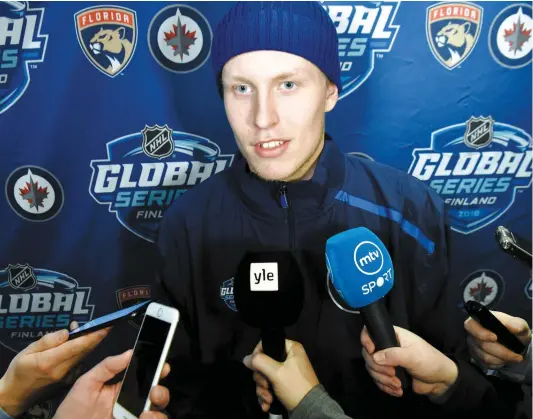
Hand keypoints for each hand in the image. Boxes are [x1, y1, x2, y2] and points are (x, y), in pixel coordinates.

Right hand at [0, 323, 108, 416]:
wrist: (18, 394)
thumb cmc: (20, 370)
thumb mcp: (26, 351)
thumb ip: (47, 341)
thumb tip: (66, 332)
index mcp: (49, 361)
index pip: (76, 346)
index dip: (93, 336)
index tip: (106, 326)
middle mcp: (61, 369)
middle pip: (84, 350)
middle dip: (97, 336)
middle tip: (108, 324)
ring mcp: (67, 376)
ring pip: (84, 355)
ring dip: (92, 342)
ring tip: (99, 328)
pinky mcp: (69, 379)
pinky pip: (81, 361)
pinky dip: (85, 350)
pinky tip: (87, 341)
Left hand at [54, 350, 170, 418]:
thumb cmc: (73, 408)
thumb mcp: (87, 382)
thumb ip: (107, 366)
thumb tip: (129, 352)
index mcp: (124, 387)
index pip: (146, 377)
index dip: (158, 370)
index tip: (163, 366)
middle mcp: (132, 403)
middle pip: (157, 396)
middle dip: (161, 392)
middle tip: (154, 392)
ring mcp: (133, 417)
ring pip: (158, 414)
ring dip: (158, 412)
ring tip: (145, 413)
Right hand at [243, 340, 318, 412]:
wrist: (309, 410)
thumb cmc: (295, 386)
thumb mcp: (277, 373)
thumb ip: (260, 362)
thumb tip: (245, 359)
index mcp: (291, 348)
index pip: (267, 344)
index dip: (258, 355)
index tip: (255, 367)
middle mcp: (288, 357)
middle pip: (264, 362)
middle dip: (261, 378)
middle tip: (266, 386)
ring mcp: (286, 372)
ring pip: (265, 375)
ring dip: (263, 389)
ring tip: (268, 399)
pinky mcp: (284, 384)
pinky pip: (269, 385)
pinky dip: (266, 394)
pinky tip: (267, 403)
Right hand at [361, 326, 457, 397]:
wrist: (441, 381)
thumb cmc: (429, 361)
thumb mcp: (413, 356)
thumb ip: (393, 355)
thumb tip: (375, 357)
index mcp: (393, 336)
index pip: (371, 332)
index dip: (366, 340)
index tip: (371, 351)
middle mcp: (387, 347)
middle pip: (368, 355)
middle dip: (378, 368)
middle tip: (392, 374)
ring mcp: (387, 361)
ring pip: (372, 369)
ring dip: (383, 380)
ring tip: (398, 385)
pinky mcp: (389, 375)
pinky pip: (378, 381)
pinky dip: (386, 387)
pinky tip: (398, 391)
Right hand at [465, 311, 530, 368]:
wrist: (513, 342)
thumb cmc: (513, 330)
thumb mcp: (519, 324)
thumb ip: (517, 324)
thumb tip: (515, 328)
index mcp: (479, 320)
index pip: (471, 325)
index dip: (481, 333)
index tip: (495, 337)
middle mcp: (472, 334)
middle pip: (482, 344)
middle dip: (501, 352)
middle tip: (517, 356)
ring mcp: (473, 346)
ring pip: (485, 356)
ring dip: (502, 359)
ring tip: (514, 358)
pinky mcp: (477, 357)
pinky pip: (486, 364)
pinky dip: (499, 364)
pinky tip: (505, 360)